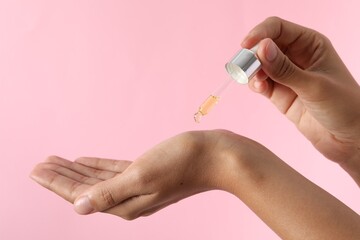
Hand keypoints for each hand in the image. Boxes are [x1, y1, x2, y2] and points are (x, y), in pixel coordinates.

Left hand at [30, 130, 254, 218]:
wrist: (215, 156)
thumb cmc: (182, 164)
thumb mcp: (142, 176)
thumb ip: (110, 192)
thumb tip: (79, 207)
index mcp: (124, 202)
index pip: (81, 194)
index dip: (56, 183)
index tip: (36, 170)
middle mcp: (128, 198)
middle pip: (86, 188)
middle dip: (61, 177)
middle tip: (39, 164)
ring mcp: (137, 185)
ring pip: (97, 178)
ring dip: (76, 170)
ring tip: (56, 161)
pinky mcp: (144, 172)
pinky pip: (112, 170)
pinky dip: (96, 165)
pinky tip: (84, 160)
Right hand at [242, 17, 359, 181]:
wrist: (347, 139)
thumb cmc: (343, 107)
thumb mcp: (314, 86)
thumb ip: (284, 69)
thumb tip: (260, 48)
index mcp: (311, 44)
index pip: (278, 28)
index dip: (260, 33)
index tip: (245, 45)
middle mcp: (297, 56)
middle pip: (265, 45)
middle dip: (252, 54)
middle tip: (244, 67)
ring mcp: (286, 75)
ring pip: (259, 64)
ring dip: (252, 71)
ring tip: (257, 82)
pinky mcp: (279, 93)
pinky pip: (260, 82)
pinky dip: (255, 84)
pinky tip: (260, 89)